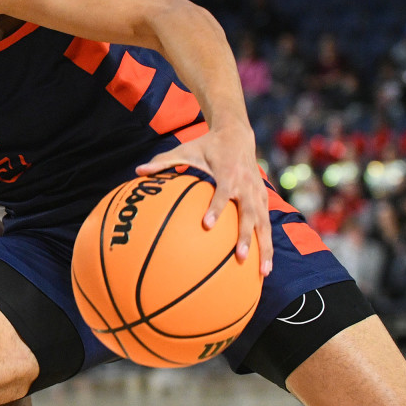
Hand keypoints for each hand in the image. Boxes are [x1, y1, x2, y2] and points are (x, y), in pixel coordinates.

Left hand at [136, 124, 272, 276]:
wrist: (237, 134)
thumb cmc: (207, 145)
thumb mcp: (185, 149)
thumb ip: (163, 161)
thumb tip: (138, 171)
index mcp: (226, 173)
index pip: (222, 193)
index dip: (216, 208)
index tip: (206, 225)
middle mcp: (245, 185)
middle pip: (248, 213)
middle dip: (245, 235)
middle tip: (240, 256)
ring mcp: (257, 193)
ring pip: (263, 223)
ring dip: (264, 247)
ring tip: (263, 272)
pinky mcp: (263, 198)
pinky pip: (266, 224)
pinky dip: (267, 243)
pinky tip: (265, 266)